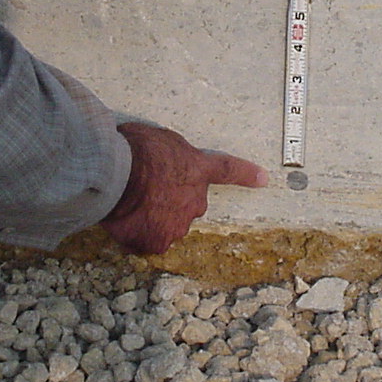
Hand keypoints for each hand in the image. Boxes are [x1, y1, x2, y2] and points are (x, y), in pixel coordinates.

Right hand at [100, 122, 268, 254]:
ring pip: (166, 225)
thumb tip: (164, 159)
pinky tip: (123, 219)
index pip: (228, 171)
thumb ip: (172, 155)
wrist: (119, 173)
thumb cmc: (136, 148)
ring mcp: (176, 225)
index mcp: (198, 170)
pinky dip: (135, 233)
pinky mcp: (155, 242)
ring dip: (152, 218)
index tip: (263, 179)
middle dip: (170, 201)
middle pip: (187, 205)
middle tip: (145, 190)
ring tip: (129, 203)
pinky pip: (145, 240)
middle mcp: (194, 202)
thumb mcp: (162, 139)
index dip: (246, 175)